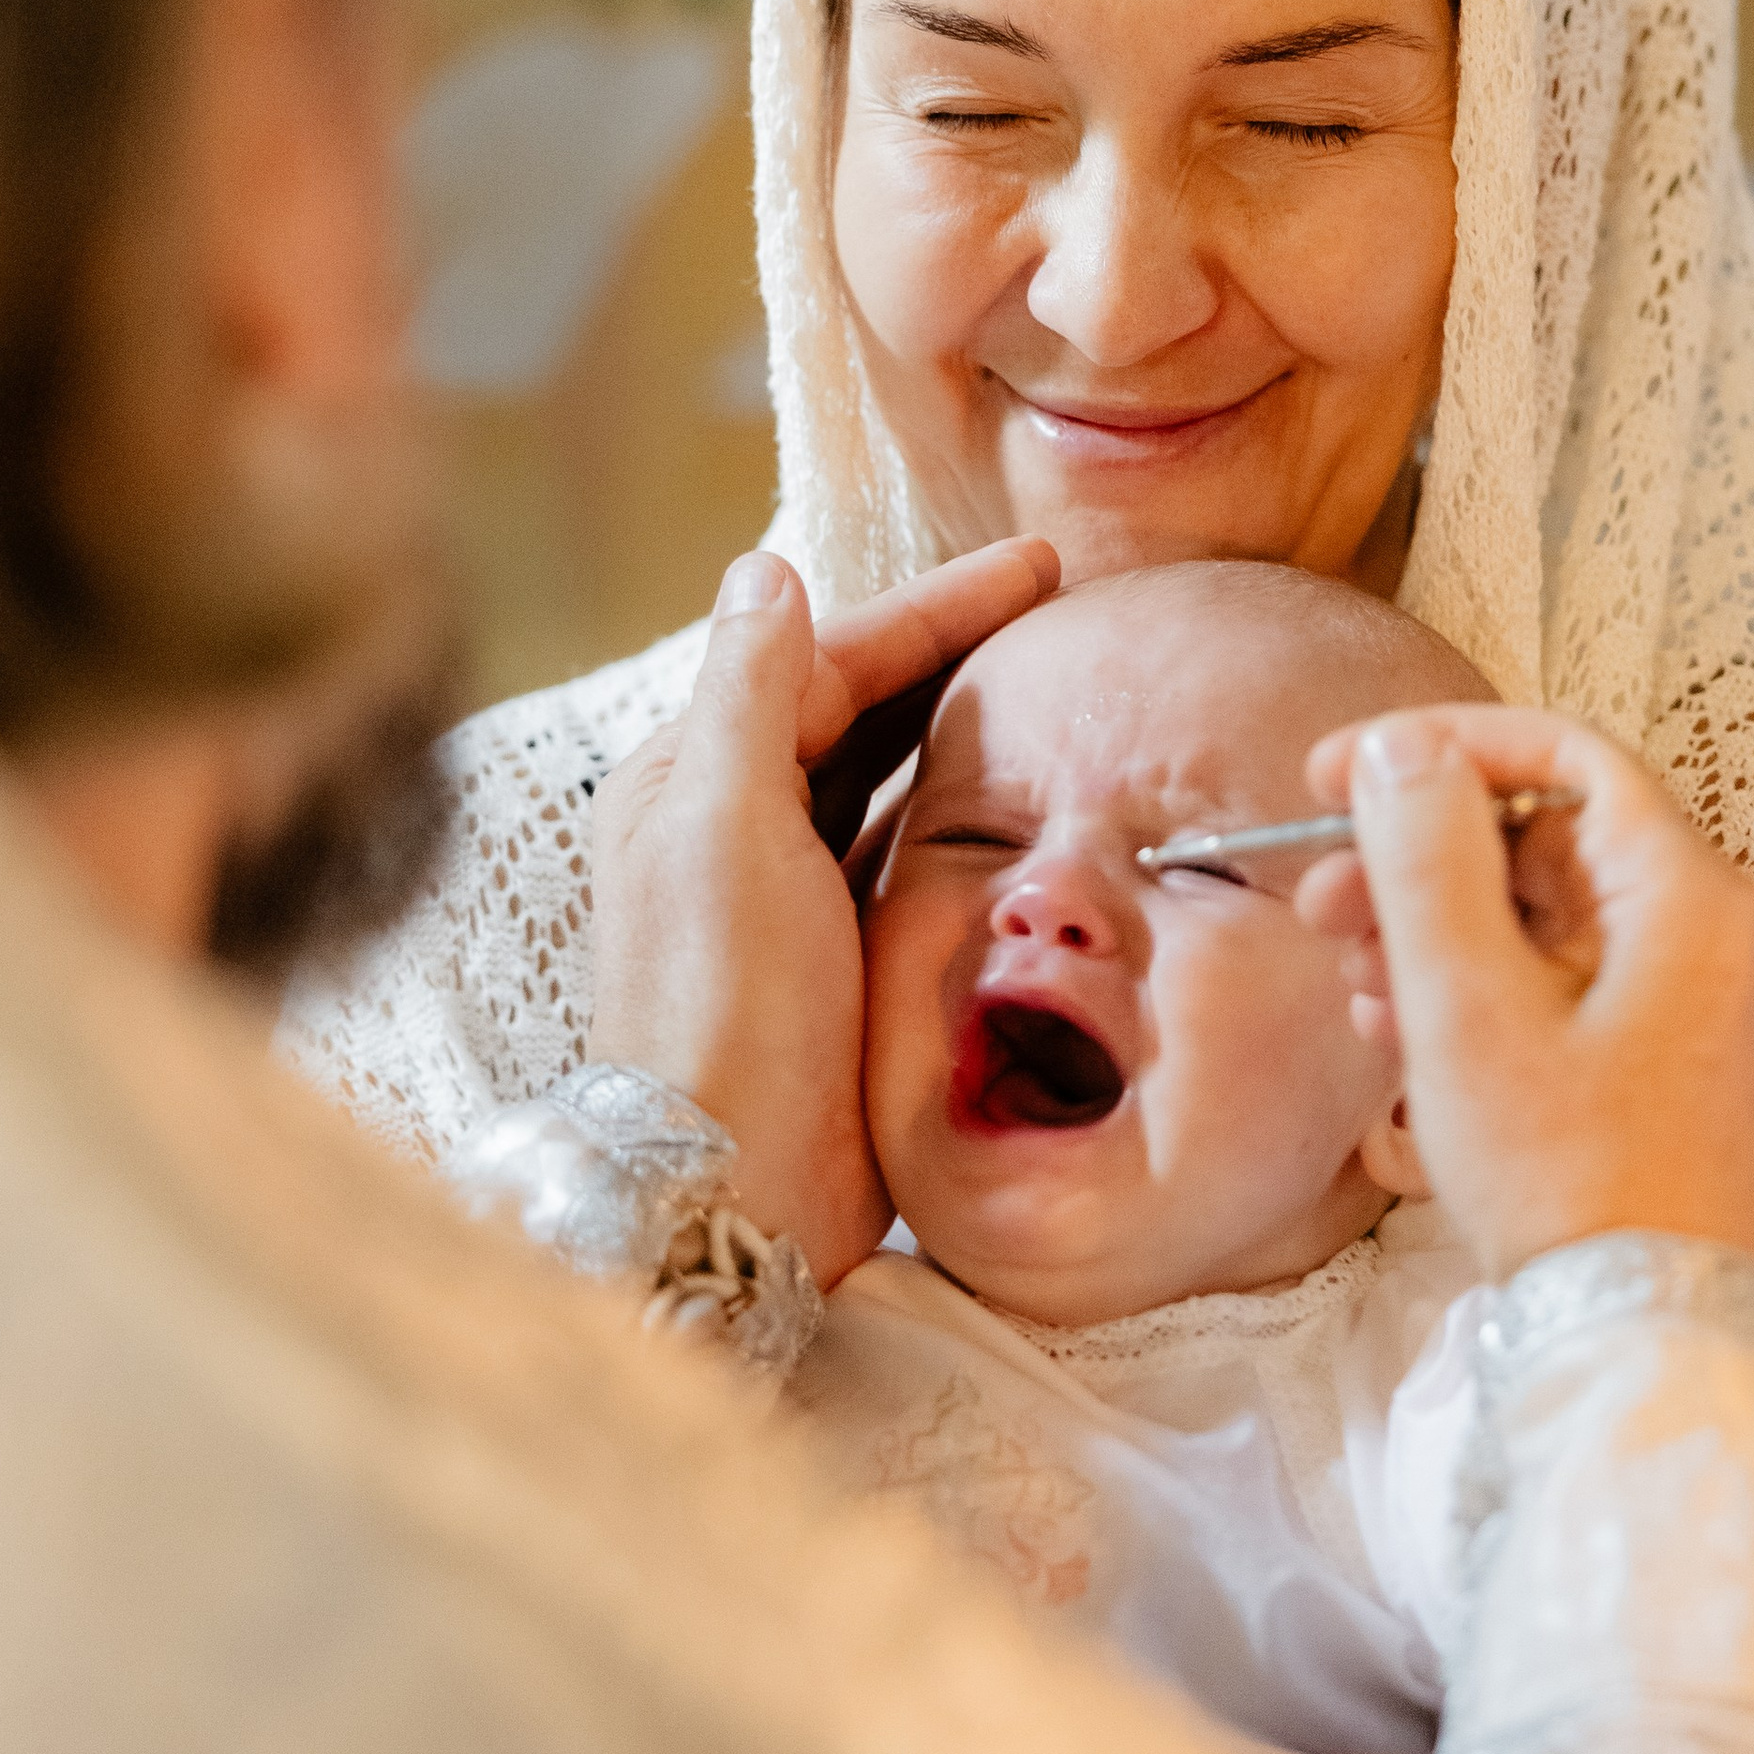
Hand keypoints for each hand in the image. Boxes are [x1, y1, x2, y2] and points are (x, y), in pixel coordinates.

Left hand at [588, 538, 1058, 1286]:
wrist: (734, 1189)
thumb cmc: (721, 1006)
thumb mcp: (727, 830)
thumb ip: (750, 694)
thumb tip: (764, 567)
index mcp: (691, 779)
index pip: (826, 658)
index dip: (933, 605)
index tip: (1037, 564)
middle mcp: (732, 828)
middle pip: (857, 706)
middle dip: (954, 647)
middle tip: (1062, 599)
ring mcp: (788, 899)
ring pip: (885, 775)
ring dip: (961, 720)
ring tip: (1053, 678)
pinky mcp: (840, 962)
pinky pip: (908, 853)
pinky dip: (962, 810)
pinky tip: (1020, 798)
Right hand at [1294, 705, 1753, 1286]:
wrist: (1650, 1342)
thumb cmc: (1570, 1176)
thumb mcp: (1470, 1007)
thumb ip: (1429, 858)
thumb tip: (1402, 746)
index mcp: (1682, 891)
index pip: (1558, 753)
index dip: (1436, 747)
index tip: (1330, 776)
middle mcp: (1701, 929)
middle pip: (1539, 836)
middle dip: (1415, 855)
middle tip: (1318, 901)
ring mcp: (1683, 1000)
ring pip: (1536, 915)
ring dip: (1428, 929)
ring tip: (1349, 983)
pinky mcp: (1656, 1062)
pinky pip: (1553, 987)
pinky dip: (1469, 992)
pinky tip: (1395, 1035)